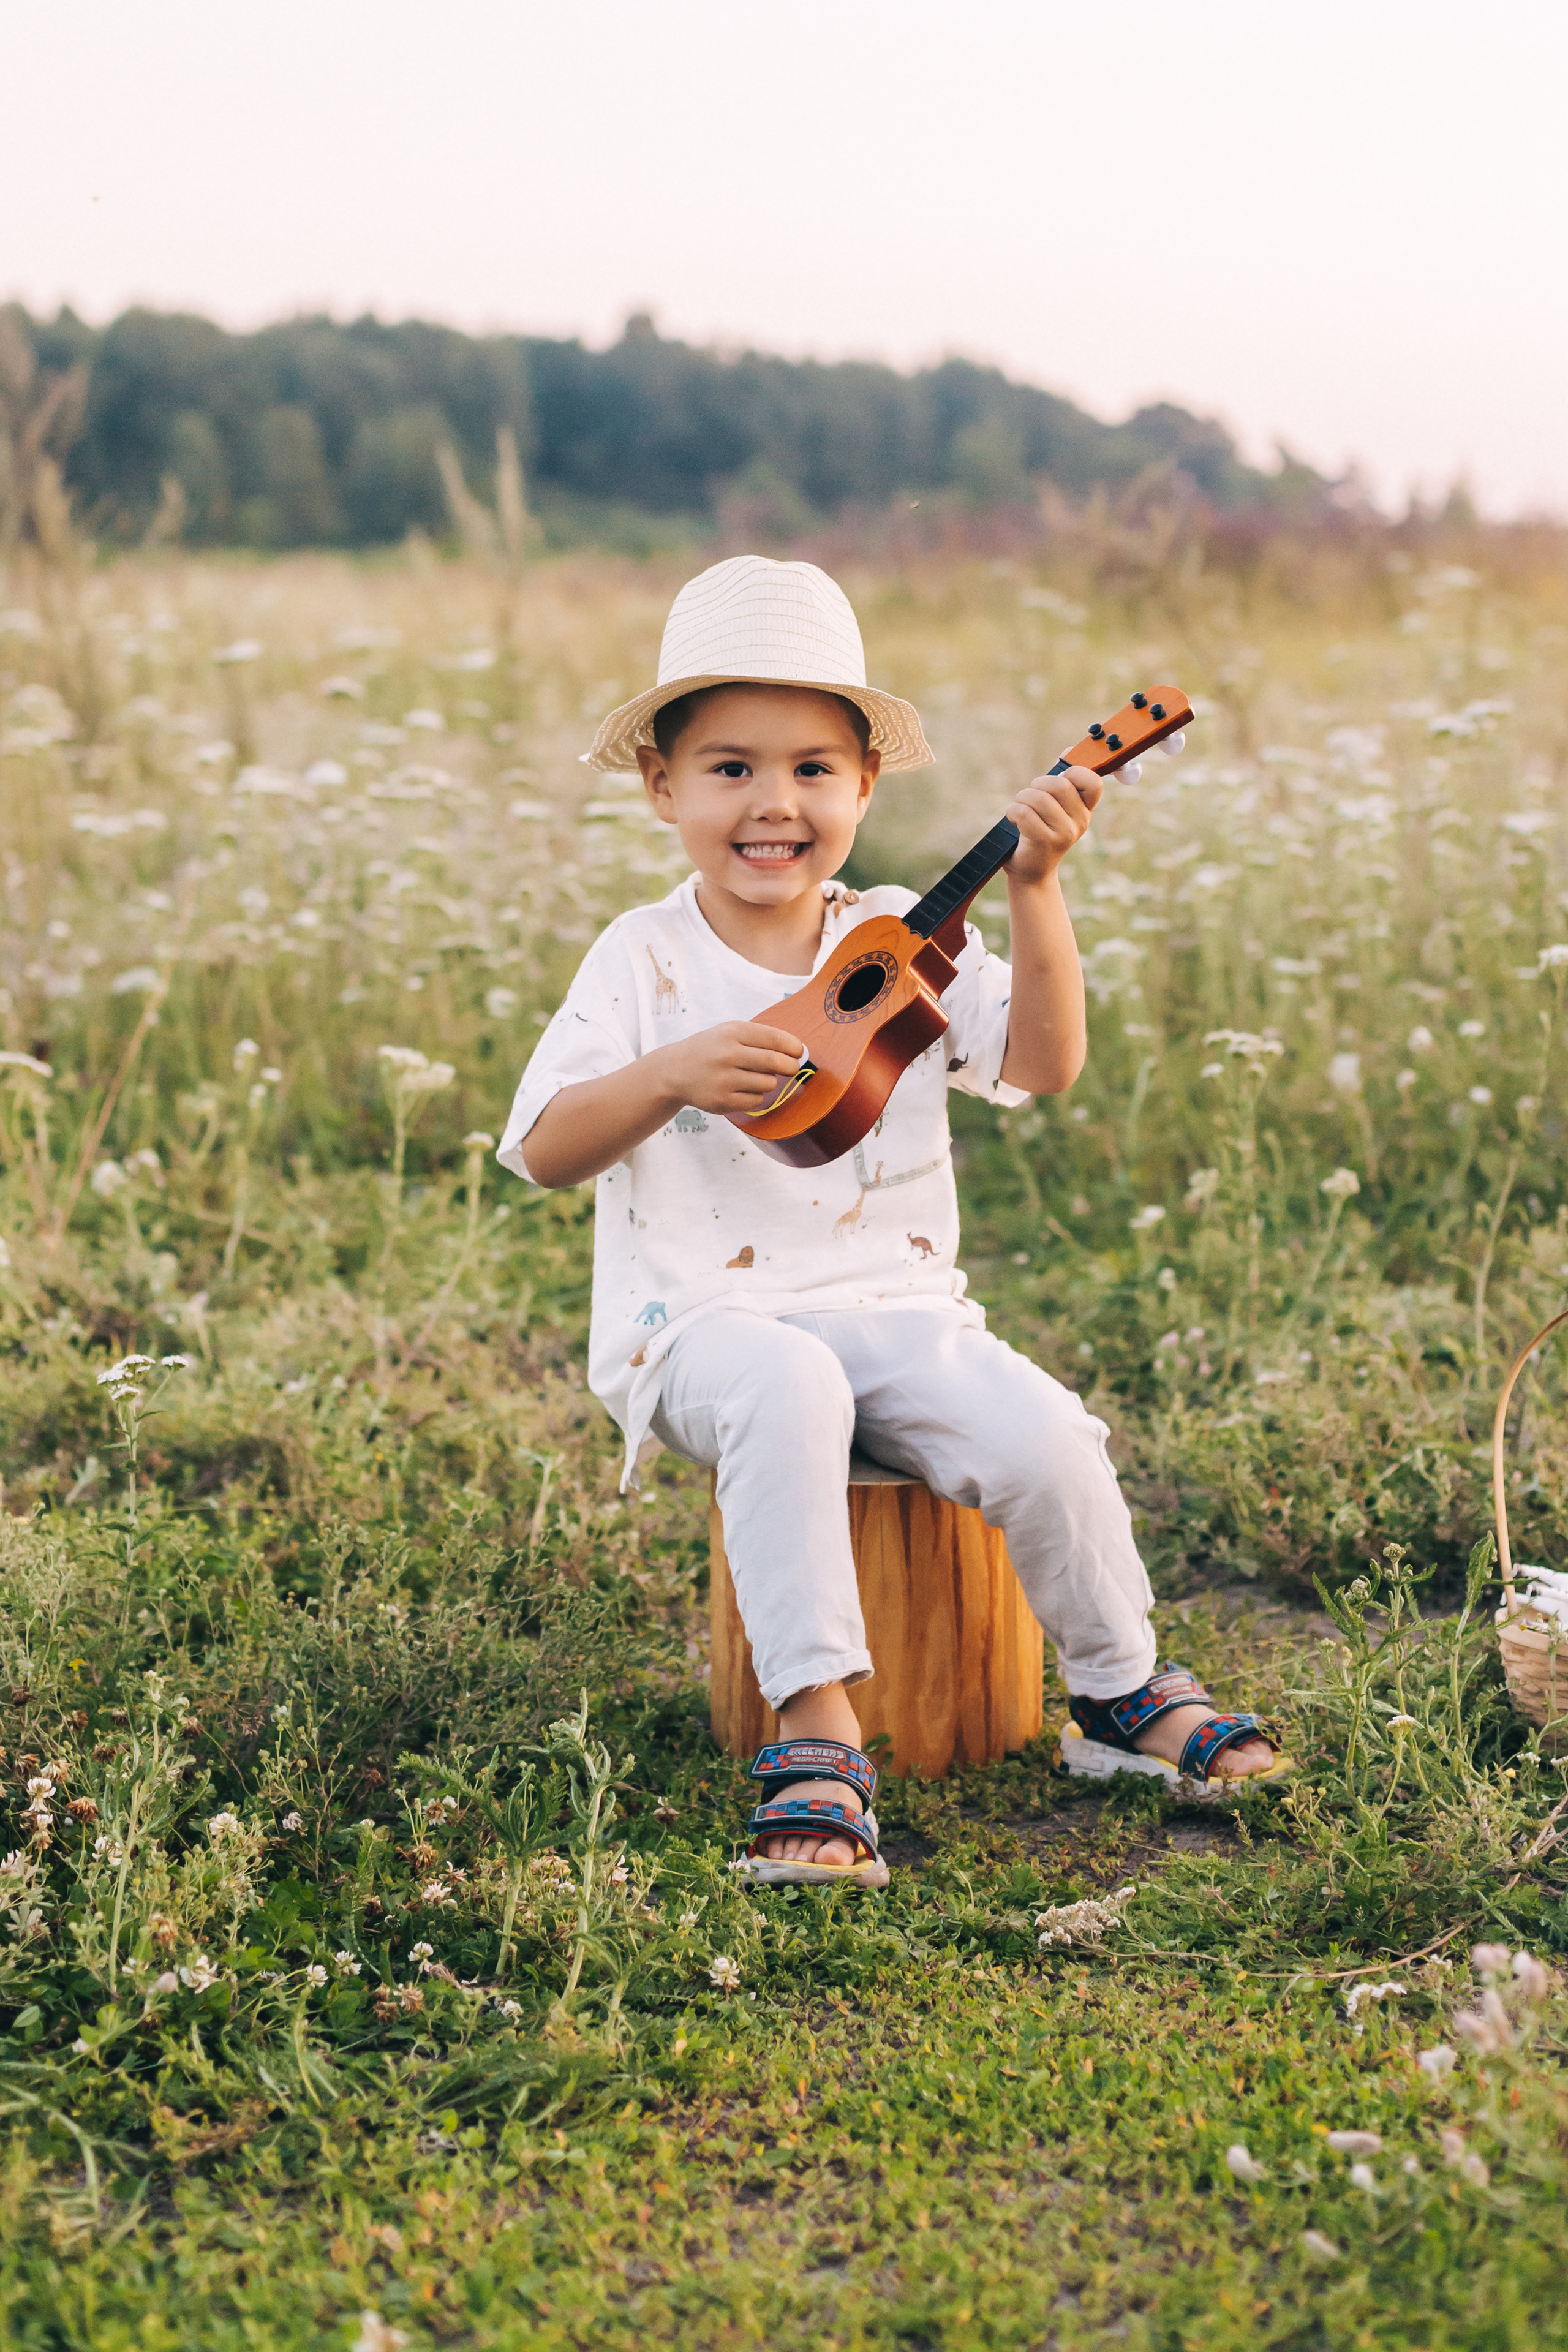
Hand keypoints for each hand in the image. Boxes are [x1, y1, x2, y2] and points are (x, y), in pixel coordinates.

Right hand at [655, 1020, 806, 1114]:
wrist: (675, 1071)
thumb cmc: (712, 1049)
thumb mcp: (730, 1032)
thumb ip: (761, 1039)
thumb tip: (798, 1052)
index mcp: (731, 1032)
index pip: (774, 1039)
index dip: (794, 1047)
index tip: (799, 1051)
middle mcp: (727, 1055)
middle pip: (775, 1063)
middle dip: (790, 1066)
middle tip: (791, 1068)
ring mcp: (724, 1080)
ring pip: (769, 1083)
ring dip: (769, 1081)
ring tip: (755, 1076)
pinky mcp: (722, 1101)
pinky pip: (757, 1100)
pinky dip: (756, 1095)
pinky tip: (742, 1088)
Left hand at [1004, 762, 1103, 885]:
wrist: (1031, 871)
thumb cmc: (1040, 832)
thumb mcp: (1056, 806)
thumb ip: (1063, 778)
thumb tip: (1070, 750)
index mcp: (1086, 809)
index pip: (1093, 782)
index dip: (1075, 772)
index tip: (1060, 778)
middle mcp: (1080, 821)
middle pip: (1060, 785)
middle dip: (1038, 784)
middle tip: (1030, 796)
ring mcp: (1065, 833)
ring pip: (1039, 798)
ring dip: (1022, 798)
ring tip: (1020, 809)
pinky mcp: (1045, 842)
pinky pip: (1025, 813)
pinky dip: (1013, 811)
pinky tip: (1014, 819)